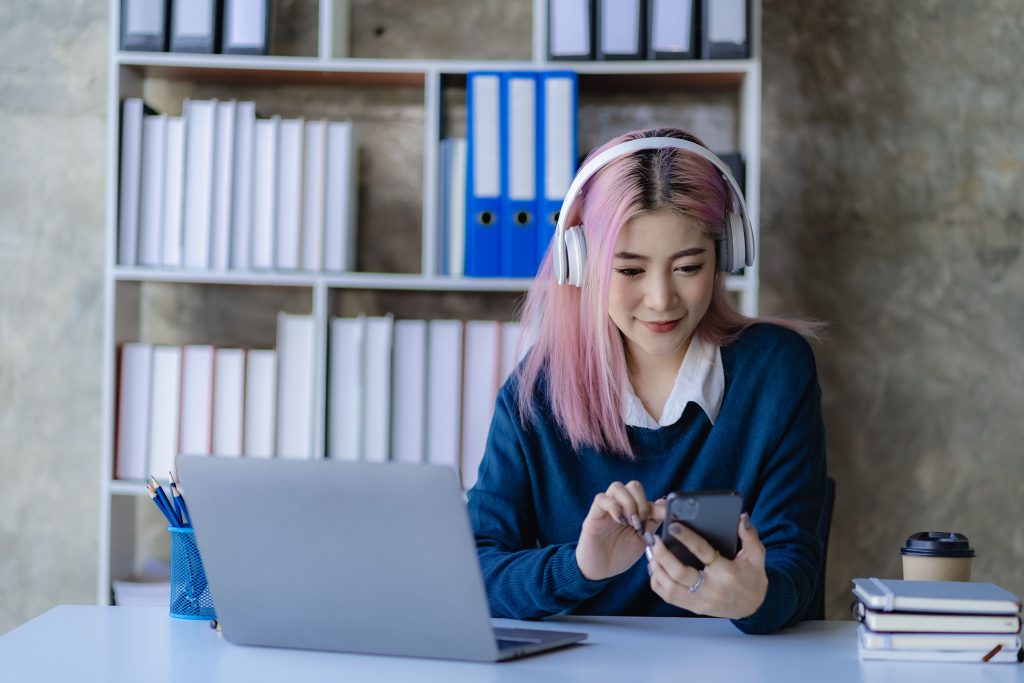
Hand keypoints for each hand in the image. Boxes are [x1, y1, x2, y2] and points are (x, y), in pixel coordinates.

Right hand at [576, 481, 665, 580]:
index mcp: (634, 509)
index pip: (648, 496)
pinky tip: (620, 521)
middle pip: (633, 486)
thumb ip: (653, 521)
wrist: (602, 570)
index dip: (657, 505)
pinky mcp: (593, 515)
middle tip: (643, 521)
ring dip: (629, 503)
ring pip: (617, 487)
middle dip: (642, 502)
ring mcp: (606, 509)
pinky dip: (613, 507)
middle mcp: (620, 505)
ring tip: (632, 523)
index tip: (664, 518)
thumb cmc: (622, 554)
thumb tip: (665, 503)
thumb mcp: (644, 538)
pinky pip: (601, 499)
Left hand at [647, 513, 767, 618]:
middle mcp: (711, 589)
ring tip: (652, 552)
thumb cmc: (752, 577)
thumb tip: (741, 517)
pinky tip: (655, 569)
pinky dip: (658, 583)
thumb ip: (749, 535)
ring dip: (657, 569)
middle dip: (663, 555)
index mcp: (726, 572)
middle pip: (679, 574)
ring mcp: (701, 601)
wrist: (753, 606)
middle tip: (655, 540)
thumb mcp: (756, 555)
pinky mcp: (694, 607)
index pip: (703, 553)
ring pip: (670, 588)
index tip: (673, 526)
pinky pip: (669, 597)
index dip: (687, 538)